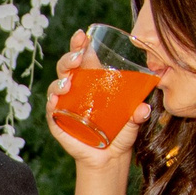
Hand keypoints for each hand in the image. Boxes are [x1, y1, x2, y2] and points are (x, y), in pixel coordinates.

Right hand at [45, 30, 149, 167]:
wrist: (109, 159)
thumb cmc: (120, 133)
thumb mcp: (132, 121)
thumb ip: (138, 114)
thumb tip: (144, 108)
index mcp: (92, 81)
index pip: (83, 57)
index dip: (79, 45)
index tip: (82, 35)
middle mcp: (76, 89)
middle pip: (66, 68)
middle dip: (69, 58)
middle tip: (77, 57)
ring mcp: (65, 105)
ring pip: (56, 86)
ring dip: (60, 82)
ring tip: (68, 83)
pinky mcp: (58, 122)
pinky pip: (51, 110)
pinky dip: (52, 103)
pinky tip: (55, 100)